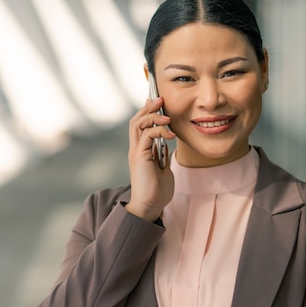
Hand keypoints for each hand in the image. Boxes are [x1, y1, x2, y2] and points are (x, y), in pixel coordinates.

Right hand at [126, 98, 175, 221]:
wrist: (151, 206)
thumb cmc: (158, 191)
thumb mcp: (164, 169)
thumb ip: (163, 156)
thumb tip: (167, 146)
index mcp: (141, 151)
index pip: (140, 125)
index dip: (147, 111)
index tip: (158, 103)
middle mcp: (136, 149)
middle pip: (136, 120)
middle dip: (148, 107)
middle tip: (160, 99)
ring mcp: (136, 152)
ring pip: (137, 124)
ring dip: (151, 115)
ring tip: (165, 113)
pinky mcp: (139, 156)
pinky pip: (146, 135)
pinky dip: (158, 130)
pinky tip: (169, 133)